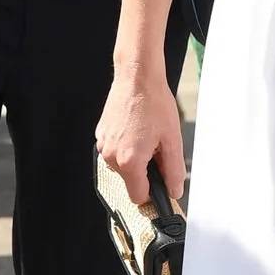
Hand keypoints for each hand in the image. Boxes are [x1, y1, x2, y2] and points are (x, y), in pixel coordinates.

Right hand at [97, 66, 186, 206]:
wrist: (137, 77)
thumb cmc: (154, 103)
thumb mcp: (172, 140)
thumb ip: (173, 171)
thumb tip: (174, 191)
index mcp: (129, 161)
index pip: (138, 197)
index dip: (153, 192)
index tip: (161, 185)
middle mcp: (111, 156)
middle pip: (130, 181)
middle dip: (145, 171)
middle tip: (157, 149)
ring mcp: (103, 145)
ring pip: (122, 166)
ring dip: (135, 159)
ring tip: (146, 136)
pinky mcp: (100, 135)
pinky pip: (114, 152)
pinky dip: (126, 147)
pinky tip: (136, 129)